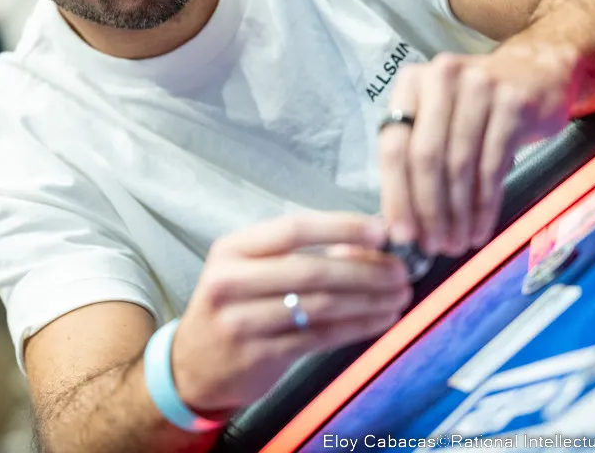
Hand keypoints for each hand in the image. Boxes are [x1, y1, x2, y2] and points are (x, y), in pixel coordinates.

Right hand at [171, 213, 411, 413]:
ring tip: (399, 295)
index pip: (293, 229)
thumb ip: (300, 255)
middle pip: (311, 270)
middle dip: (365, 270)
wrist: (193, 366)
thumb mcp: (250, 271)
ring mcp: (243, 321)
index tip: (381, 231)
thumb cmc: (233, 307)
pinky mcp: (259, 356)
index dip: (341, 228)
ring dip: (368, 301)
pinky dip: (357, 327)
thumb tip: (367, 244)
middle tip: (400, 271)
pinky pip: (320, 338)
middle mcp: (232, 282)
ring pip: (320, 307)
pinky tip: (380, 320)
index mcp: (233, 250)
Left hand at [379, 46, 578, 257]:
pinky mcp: (513, 104)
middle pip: (425, 157)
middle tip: (434, 245)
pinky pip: (493, 167)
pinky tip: (481, 226)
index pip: (394, 145)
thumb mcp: (440, 116)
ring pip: (460, 165)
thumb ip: (415, 155)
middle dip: (428, 209)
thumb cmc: (477, 104)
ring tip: (458, 241)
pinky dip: (485, 204)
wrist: (538, 73)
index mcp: (412, 82)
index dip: (396, 194)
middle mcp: (442, 78)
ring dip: (458, 213)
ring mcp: (479, 87)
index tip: (401, 234)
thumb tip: (401, 221)